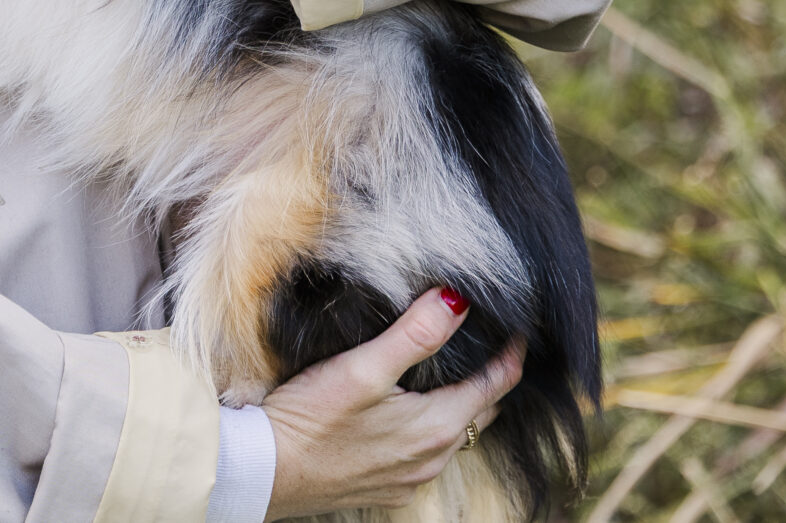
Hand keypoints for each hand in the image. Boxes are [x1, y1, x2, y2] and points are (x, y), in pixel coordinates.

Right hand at [261, 290, 524, 519]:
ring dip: (461, 403)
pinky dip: (433, 428)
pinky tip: (413, 413)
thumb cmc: (308, 419)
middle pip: (481, 411)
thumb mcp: (363, 367)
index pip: (496, 385)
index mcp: (437, 426)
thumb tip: (459, 299)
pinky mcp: (387, 487)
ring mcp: (411, 478)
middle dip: (491, 378)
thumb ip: (416, 333)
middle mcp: (433, 458)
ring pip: (454, 435)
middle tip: (493, 344)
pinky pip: (427, 454)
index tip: (521, 327)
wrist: (264, 473)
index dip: (511, 354)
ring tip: (457, 371)